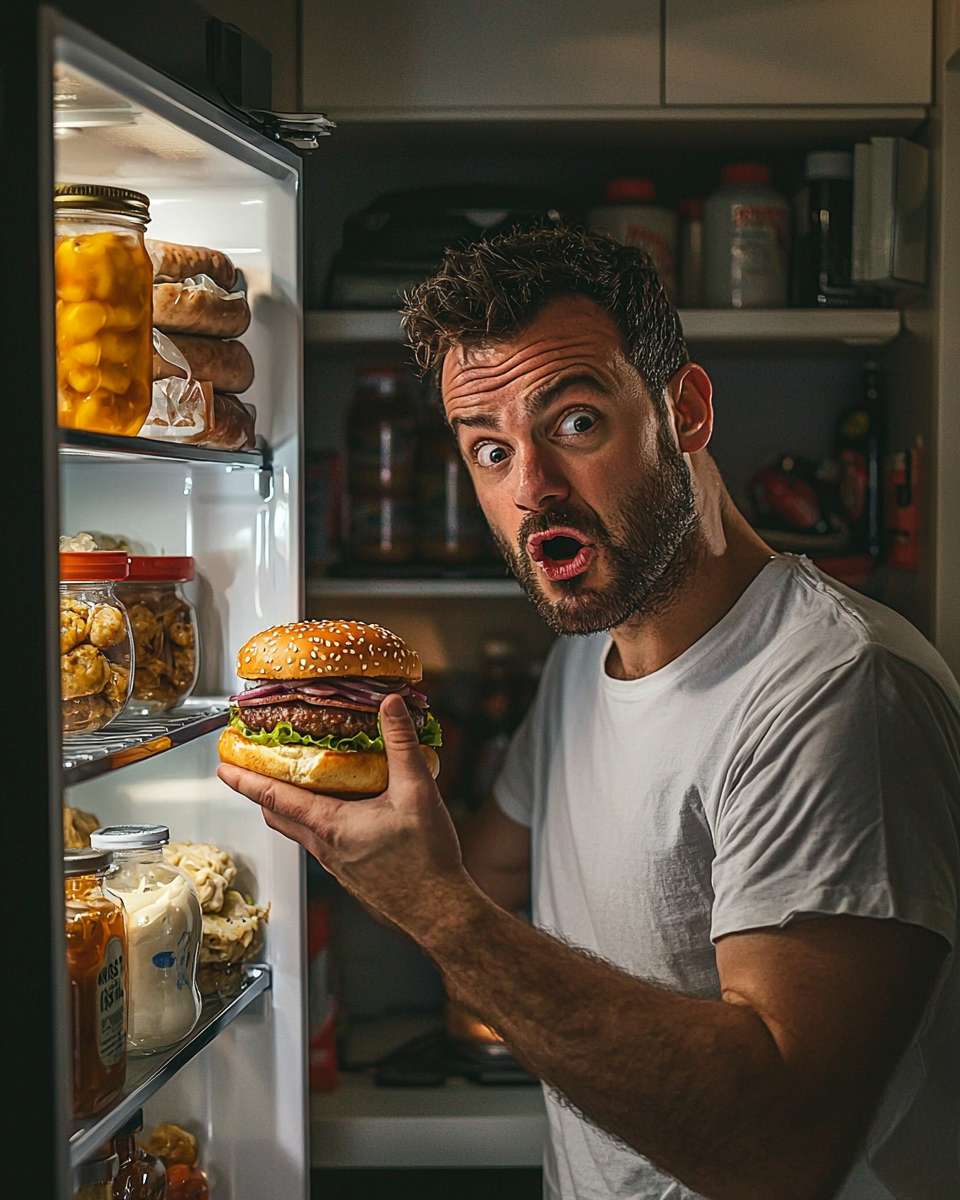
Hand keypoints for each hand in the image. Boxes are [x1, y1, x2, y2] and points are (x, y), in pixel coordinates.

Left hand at [216, 693, 468, 935]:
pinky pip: (319, 841)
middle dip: (259, 791)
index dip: (246, 779)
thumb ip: (402, 744)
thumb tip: (391, 706)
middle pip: (278, 816)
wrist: (439, 910)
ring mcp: (335, 864)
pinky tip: (341, 809)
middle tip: (249, 770)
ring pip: (299, 830)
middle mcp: (325, 847)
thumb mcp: (416, 791)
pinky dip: (314, 820)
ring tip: (295, 782)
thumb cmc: (425, 861)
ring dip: (288, 806)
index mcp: (331, 825)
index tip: (224, 767)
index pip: (275, 797)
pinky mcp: (350, 873)